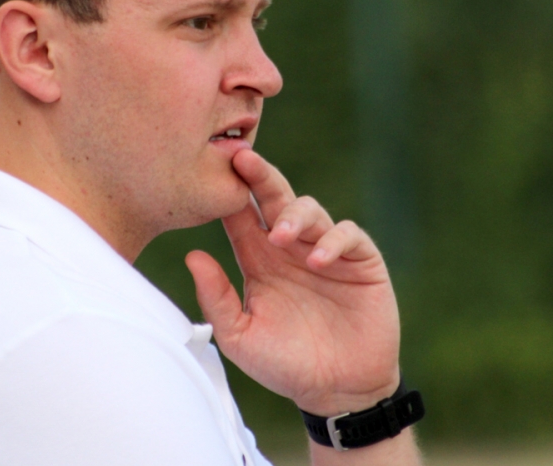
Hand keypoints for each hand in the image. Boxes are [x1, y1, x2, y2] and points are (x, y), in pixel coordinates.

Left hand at [185, 149, 401, 414]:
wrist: (337, 391)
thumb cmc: (284, 364)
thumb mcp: (240, 336)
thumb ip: (216, 298)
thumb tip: (192, 256)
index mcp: (258, 259)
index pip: (241, 215)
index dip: (230, 191)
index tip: (213, 167)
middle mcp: (290, 248)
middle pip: (274, 198)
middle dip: (260, 177)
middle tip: (244, 160)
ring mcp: (326, 251)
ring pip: (310, 210)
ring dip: (294, 215)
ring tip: (280, 236)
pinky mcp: (360, 261)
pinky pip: (348, 235)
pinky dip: (333, 240)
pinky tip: (318, 259)